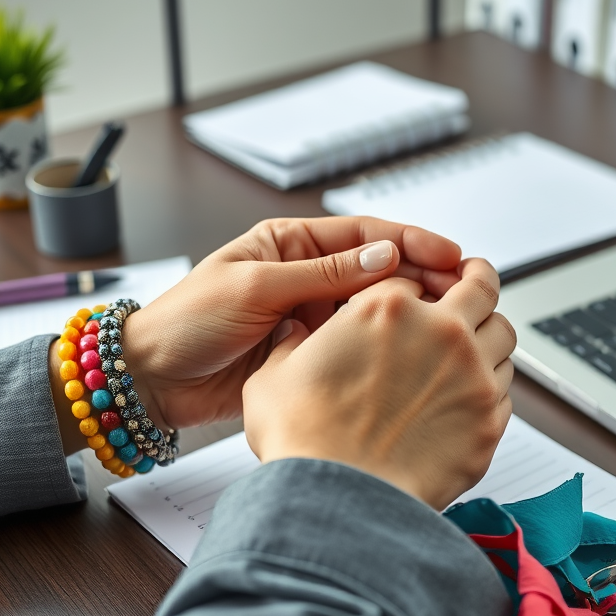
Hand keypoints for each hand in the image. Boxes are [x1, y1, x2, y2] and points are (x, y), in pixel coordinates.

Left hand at [117, 217, 462, 430]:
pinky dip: (385, 343)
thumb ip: (323, 274)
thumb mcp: (255, 287)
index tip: (449, 254)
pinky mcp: (311, 351)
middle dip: (421, 276)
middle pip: (377, 269)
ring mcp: (310, 315)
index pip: (362, 235)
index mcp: (289, 244)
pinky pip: (356, 343)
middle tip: (462, 289)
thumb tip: (385, 256)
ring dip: (408, 311)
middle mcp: (305, 276)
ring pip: (372, 308)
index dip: (410, 241)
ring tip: (447, 319)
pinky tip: (411, 348)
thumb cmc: (187, 322)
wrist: (154, 380)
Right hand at [242, 259, 516, 509]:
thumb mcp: (273, 376)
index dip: (416, 285)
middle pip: (483, 288)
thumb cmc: (306, 442)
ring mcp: (473, 377)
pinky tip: (472, 398)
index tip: (418, 292)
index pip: (419, 277)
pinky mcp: (490, 422)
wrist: (342, 501)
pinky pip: (507, 391)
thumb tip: (293, 336)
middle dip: (479, 281)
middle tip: (475, 282)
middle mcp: (441, 334)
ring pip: (505, 336)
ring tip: (476, 345)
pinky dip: (494, 387)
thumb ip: (290, 345)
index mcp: (387, 310)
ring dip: (490, 335)